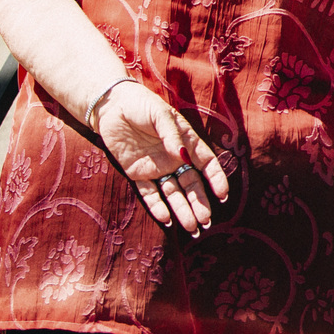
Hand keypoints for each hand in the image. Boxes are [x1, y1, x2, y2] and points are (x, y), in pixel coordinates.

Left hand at [95, 81, 229, 236]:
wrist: (111, 105)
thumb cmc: (140, 104)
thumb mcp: (159, 114)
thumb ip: (171, 135)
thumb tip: (183, 157)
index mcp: (185, 141)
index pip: (206, 162)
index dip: (215, 178)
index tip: (222, 196)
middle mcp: (174, 158)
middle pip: (191, 184)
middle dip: (200, 203)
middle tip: (206, 222)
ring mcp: (157, 167)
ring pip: (173, 193)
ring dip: (182, 210)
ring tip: (192, 229)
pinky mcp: (138, 174)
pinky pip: (149, 193)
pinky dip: (157, 207)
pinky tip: (166, 219)